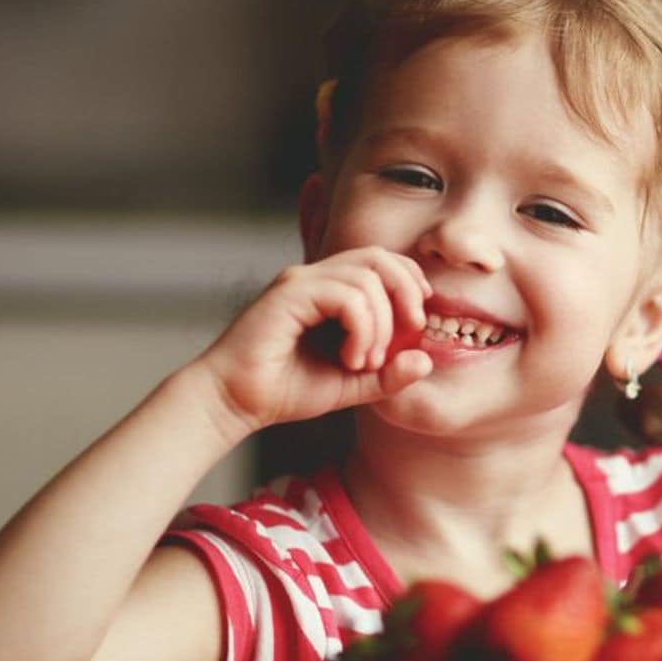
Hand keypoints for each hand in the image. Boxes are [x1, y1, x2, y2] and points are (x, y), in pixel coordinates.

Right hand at [190, 246, 433, 437]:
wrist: (235, 402)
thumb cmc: (285, 390)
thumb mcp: (351, 384)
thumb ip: (388, 374)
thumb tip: (426, 361)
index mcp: (329, 289)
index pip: (381, 262)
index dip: (409, 281)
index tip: (418, 320)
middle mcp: (314, 278)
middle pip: (379, 257)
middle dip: (407, 291)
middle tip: (411, 331)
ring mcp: (300, 282)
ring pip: (366, 279)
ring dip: (380, 325)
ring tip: (364, 362)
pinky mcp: (289, 294)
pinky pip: (347, 296)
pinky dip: (362, 328)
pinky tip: (349, 358)